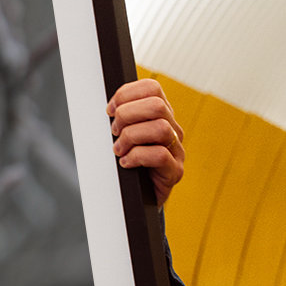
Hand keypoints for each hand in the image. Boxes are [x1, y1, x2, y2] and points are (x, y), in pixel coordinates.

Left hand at [107, 79, 184, 206]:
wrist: (137, 198)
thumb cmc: (128, 163)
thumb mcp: (122, 135)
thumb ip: (120, 118)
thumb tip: (108, 108)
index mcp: (160, 115)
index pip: (151, 88)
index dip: (126, 94)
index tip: (110, 110)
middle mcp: (172, 129)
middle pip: (156, 105)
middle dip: (127, 115)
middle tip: (114, 131)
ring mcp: (176, 151)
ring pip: (160, 128)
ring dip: (131, 137)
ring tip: (119, 149)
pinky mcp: (175, 171)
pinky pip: (160, 155)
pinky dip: (136, 157)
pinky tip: (126, 163)